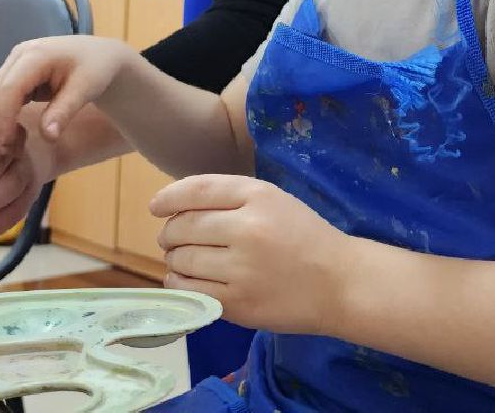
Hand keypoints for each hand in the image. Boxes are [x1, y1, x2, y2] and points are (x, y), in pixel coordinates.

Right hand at [0, 35, 135, 144]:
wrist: (101, 56)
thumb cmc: (97, 69)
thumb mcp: (86, 90)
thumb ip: (64, 112)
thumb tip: (47, 137)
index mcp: (37, 54)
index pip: (9, 89)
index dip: (4, 120)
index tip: (8, 148)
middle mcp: (20, 54)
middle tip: (7, 153)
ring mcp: (16, 61)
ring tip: (10, 148)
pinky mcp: (16, 71)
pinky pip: (2, 94)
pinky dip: (4, 114)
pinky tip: (13, 134)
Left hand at [151, 175, 354, 333]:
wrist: (339, 283)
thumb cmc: (304, 236)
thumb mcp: (273, 200)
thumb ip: (229, 197)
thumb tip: (175, 207)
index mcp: (257, 196)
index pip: (197, 190)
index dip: (169, 197)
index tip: (155, 207)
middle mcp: (247, 229)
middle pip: (184, 227)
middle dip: (169, 233)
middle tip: (171, 239)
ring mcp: (242, 269)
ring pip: (182, 260)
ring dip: (173, 259)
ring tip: (180, 260)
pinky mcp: (238, 304)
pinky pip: (191, 290)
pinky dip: (179, 284)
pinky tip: (186, 280)